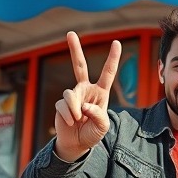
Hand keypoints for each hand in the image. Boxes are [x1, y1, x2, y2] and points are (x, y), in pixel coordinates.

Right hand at [53, 32, 121, 159]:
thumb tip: (84, 106)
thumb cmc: (93, 133)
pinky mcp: (61, 103)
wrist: (76, 144)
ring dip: (74, 109)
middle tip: (70, 33)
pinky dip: (68, 115)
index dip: (112, 58)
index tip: (116, 42)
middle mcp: (86, 89)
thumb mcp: (102, 127)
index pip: (108, 72)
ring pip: (70, 93)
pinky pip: (63, 105)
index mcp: (100, 92)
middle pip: (79, 65)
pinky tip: (71, 122)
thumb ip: (98, 115)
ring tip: (77, 121)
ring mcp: (72, 95)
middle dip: (75, 49)